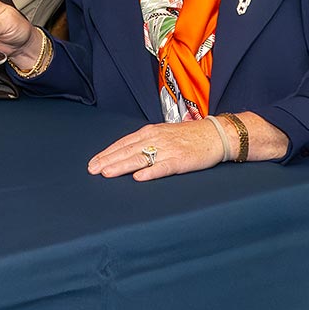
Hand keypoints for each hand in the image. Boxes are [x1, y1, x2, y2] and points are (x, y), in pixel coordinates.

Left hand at [90, 118, 233, 180]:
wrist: (215, 134)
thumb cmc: (189, 135)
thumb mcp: (164, 133)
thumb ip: (146, 141)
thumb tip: (126, 152)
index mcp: (151, 132)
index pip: (124, 143)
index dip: (108, 153)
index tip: (94, 162)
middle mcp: (157, 138)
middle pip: (128, 150)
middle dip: (108, 161)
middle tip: (93, 170)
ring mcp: (168, 149)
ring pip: (141, 158)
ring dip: (122, 166)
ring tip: (107, 173)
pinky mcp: (181, 160)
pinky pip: (163, 167)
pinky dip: (150, 172)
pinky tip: (139, 177)